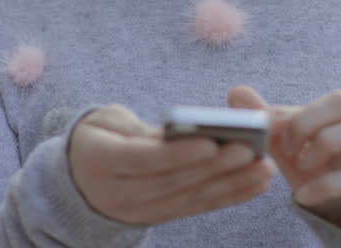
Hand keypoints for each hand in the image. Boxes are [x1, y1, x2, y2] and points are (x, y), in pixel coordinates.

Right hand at [68, 104, 277, 225]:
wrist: (76, 180)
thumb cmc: (96, 137)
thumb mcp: (105, 123)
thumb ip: (141, 130)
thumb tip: (183, 134)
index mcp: (99, 161)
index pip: (143, 160)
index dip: (178, 154)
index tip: (210, 142)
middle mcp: (119, 194)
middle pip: (173, 182)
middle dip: (214, 168)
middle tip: (249, 150)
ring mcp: (140, 211)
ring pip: (191, 199)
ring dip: (232, 184)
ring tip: (264, 167)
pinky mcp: (160, 217)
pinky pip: (198, 207)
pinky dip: (230, 195)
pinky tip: (257, 183)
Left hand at [228, 86, 340, 241]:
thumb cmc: (322, 173)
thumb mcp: (290, 149)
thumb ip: (267, 122)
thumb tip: (236, 90)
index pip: (318, 95)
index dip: (287, 114)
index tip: (266, 135)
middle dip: (305, 121)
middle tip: (287, 149)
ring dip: (322, 146)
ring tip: (301, 167)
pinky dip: (324, 185)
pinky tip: (303, 196)